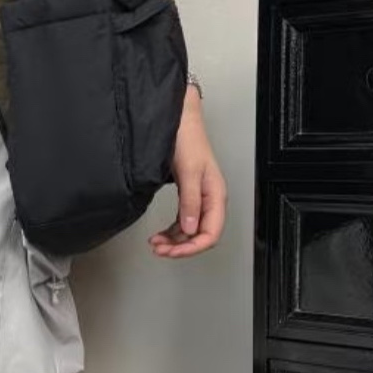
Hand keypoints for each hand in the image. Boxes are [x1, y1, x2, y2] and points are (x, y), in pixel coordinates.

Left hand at [148, 87, 225, 257]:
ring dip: (175, 241)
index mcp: (216, 195)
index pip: (211, 233)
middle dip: (181, 247)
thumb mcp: (189, 171)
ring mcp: (198, 198)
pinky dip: (172, 231)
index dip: (192, 247)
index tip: (172, 252)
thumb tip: (191, 228)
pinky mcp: (187, 195)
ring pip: (191, 231)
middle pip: (201, 235)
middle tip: (159, 250)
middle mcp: (209, 199)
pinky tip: (161, 234)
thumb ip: (190, 201)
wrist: (178, 121)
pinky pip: (183, 221)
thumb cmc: (187, 139)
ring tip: (156, 244)